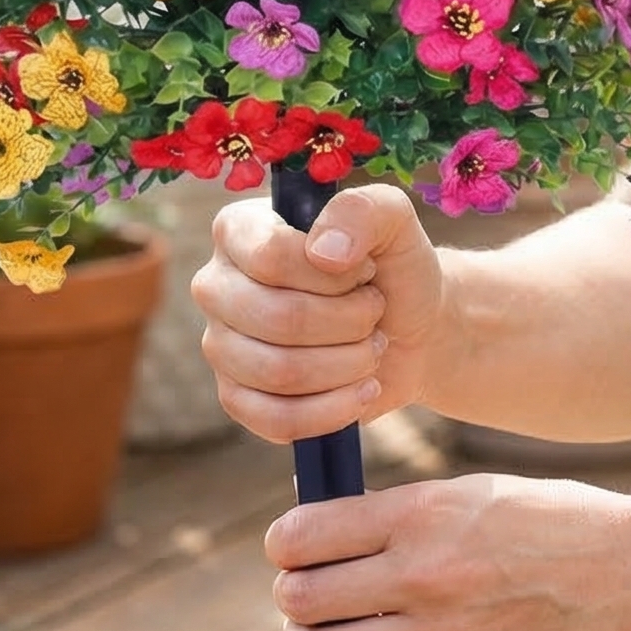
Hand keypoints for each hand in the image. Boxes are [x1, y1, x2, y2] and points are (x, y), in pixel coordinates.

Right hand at [193, 181, 446, 441]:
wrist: (413, 328)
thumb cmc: (393, 267)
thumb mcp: (393, 220)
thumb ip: (362, 211)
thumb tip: (324, 252)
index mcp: (239, 230)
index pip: (269, 256)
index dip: (333, 274)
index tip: (365, 270)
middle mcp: (217, 285)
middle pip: (278, 318)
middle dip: (349, 321)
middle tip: (374, 312)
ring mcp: (221, 344)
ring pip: (280, 372)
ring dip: (348, 363)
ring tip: (371, 347)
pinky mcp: (237, 398)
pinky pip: (275, 419)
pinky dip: (334, 410)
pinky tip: (363, 390)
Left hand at [264, 473, 630, 630]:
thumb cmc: (555, 520)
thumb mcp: (474, 491)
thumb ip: (401, 512)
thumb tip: (320, 529)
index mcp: (422, 512)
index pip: (304, 534)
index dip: (284, 543)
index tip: (291, 547)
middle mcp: (423, 573)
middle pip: (302, 596)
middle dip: (291, 594)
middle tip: (302, 592)